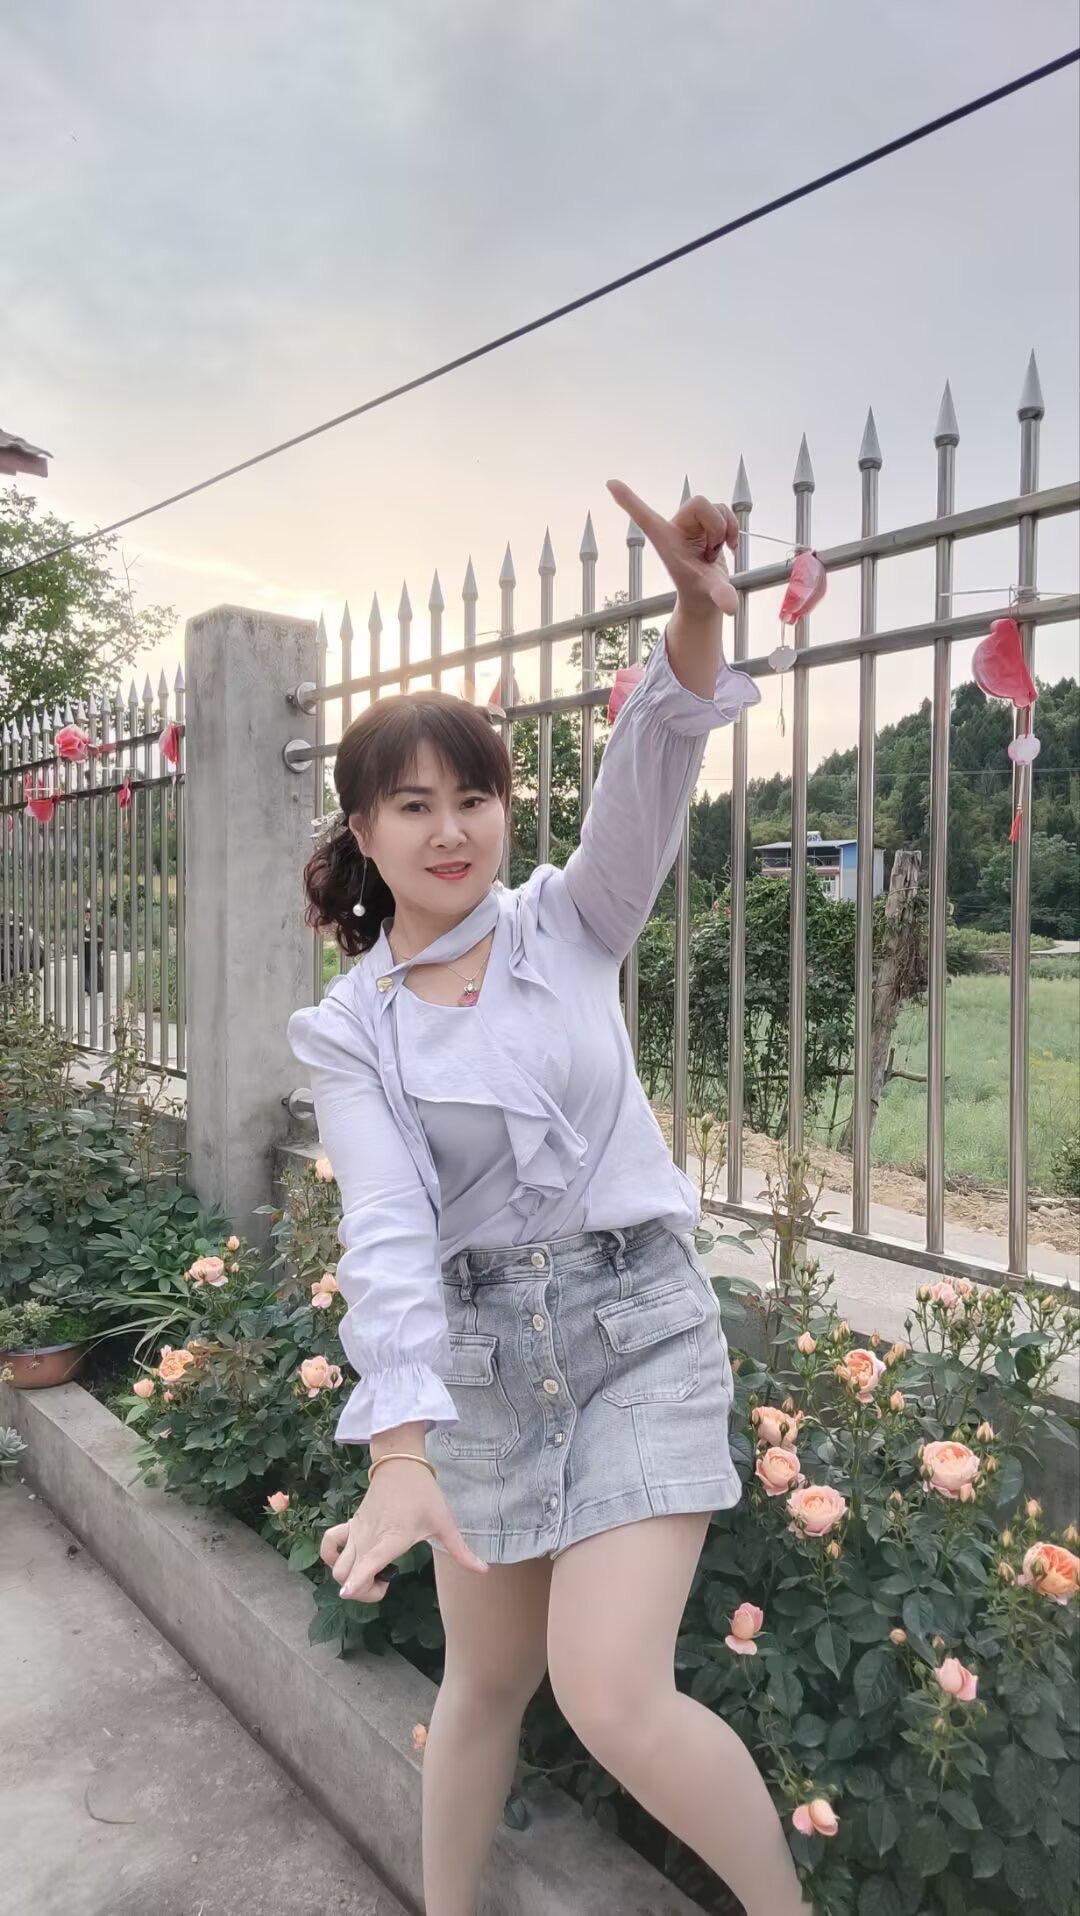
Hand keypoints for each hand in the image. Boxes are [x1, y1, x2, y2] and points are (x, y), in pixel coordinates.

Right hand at [320, 1457, 488, 1601]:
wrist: (401, 1464)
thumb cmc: (423, 1493)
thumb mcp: (444, 1523)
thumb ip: (461, 1550)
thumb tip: (483, 1570)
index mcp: (391, 1539)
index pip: (367, 1564)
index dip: (356, 1582)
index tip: (348, 1594)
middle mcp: (368, 1539)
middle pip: (346, 1575)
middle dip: (360, 1592)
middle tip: (384, 1585)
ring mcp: (357, 1532)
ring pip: (337, 1565)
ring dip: (348, 1579)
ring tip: (371, 1575)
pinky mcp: (352, 1525)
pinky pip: (330, 1543)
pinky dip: (331, 1556)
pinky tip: (348, 1561)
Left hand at [607, 481, 737, 617]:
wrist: (707, 594)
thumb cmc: (699, 591)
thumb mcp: (710, 591)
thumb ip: (720, 594)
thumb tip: (730, 605)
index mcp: (665, 538)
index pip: (644, 515)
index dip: (629, 499)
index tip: (609, 483)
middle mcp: (676, 526)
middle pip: (700, 502)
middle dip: (716, 527)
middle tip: (711, 552)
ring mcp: (692, 523)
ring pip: (717, 507)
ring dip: (724, 531)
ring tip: (714, 553)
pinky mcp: (706, 522)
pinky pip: (725, 510)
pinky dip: (732, 528)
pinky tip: (727, 546)